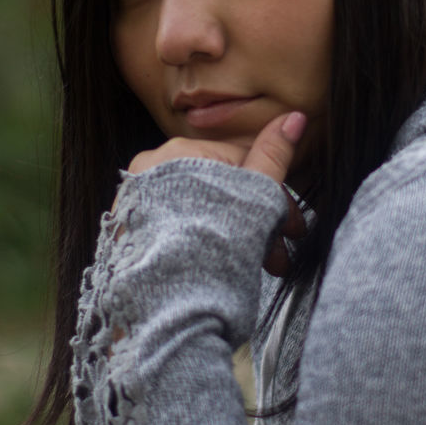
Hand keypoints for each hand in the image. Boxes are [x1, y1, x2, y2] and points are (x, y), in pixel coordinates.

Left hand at [126, 111, 307, 274]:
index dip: (274, 196)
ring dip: (236, 235)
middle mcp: (151, 170)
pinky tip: (225, 265)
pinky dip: (204, 241)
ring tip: (260, 267)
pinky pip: (179, 228)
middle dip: (256, 221)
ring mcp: (137, 202)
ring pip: (202, 210)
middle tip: (279, 253)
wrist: (168, 307)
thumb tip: (295, 116)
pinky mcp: (130, 233)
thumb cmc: (212, 249)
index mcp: (179, 152)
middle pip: (220, 189)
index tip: (291, 227)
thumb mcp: (253, 197)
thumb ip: (273, 156)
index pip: (240, 163)